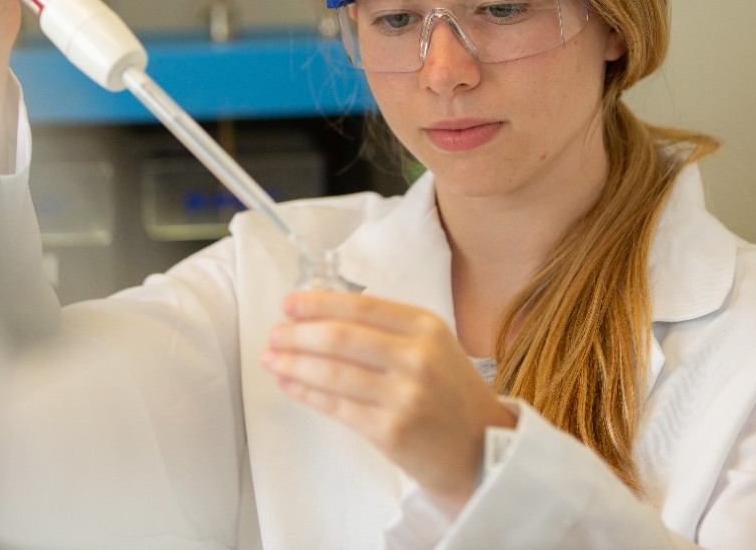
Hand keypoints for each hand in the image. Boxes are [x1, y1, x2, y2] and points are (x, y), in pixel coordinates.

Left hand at [261, 291, 515, 507]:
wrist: (483, 451)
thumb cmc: (450, 395)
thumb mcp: (434, 347)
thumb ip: (387, 330)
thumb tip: (323, 317)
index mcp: (426, 327)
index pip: (361, 306)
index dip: (318, 303)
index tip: (289, 304)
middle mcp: (417, 357)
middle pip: (340, 337)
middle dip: (298, 334)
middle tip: (274, 333)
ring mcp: (404, 395)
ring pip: (332, 373)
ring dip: (293, 363)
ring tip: (272, 358)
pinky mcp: (390, 431)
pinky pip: (336, 406)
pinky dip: (306, 392)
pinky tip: (289, 383)